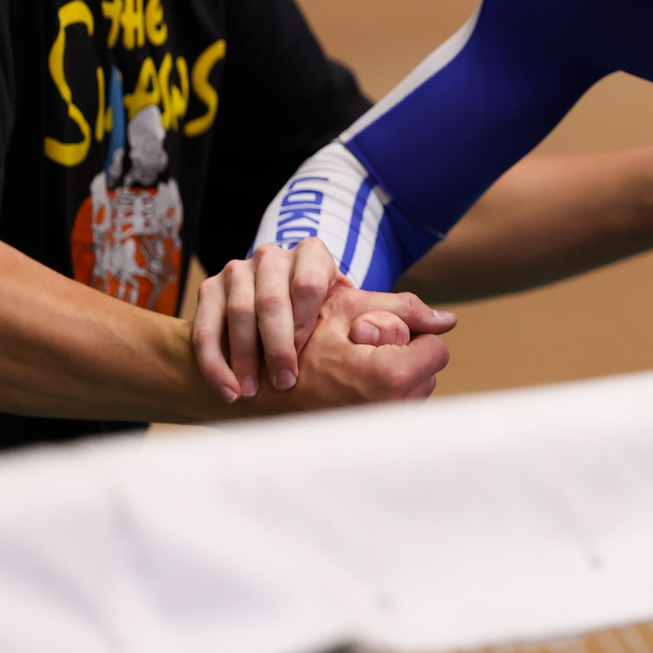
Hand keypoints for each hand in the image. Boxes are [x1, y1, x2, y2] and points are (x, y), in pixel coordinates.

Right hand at [193, 239, 454, 401]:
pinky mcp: (207, 293)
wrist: (252, 345)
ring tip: (253, 394)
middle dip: (278, 345)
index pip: (316, 278)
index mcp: (315, 258)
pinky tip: (230, 393)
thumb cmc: (317, 331)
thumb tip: (447, 322)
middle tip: (287, 382)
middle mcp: (271, 258)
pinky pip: (205, 326)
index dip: (317, 322)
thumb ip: (399, 315)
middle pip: (271, 299)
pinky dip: (215, 363)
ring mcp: (235, 273)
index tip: (330, 359)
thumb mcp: (358, 319)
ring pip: (238, 311)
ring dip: (246, 357)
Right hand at [248, 283, 454, 412]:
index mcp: (390, 376)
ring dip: (395, 378)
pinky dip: (382, 398)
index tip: (378, 336)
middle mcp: (391, 410)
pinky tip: (350, 390)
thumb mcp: (344, 309)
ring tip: (352, 372)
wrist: (253, 392)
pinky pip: (397, 410)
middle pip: (428, 373)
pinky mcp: (371, 440)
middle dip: (404, 357)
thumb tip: (447, 320)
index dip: (411, 334)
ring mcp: (381, 430)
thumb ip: (401, 307)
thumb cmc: (296, 343)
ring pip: (415, 393)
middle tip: (360, 353)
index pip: (436, 350)